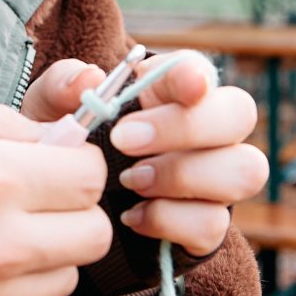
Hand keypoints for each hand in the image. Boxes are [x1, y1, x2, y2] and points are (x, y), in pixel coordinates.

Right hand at [0, 92, 112, 295]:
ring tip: (0, 230)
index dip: (75, 163)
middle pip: (94, 234)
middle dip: (73, 210)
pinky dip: (7, 283)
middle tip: (38, 197)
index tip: (53, 161)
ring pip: (66, 276)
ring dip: (48, 252)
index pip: (90, 176)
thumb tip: (64, 140)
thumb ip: (8, 126)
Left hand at [21, 56, 266, 259]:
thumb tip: (88, 78)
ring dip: (185, 175)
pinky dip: (170, 221)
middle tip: (125, 141)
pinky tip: (132, 216)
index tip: (185, 84)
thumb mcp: (50, 114)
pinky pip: (214, 224)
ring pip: (245, 170)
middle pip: (240, 114)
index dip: (196, 74)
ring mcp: (214, 180)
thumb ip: (61, 87)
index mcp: (169, 91)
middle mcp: (207, 131)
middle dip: (187, 126)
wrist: (69, 211)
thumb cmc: (70, 147)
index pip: (200, 70)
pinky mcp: (206, 225)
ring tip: (130, 181)